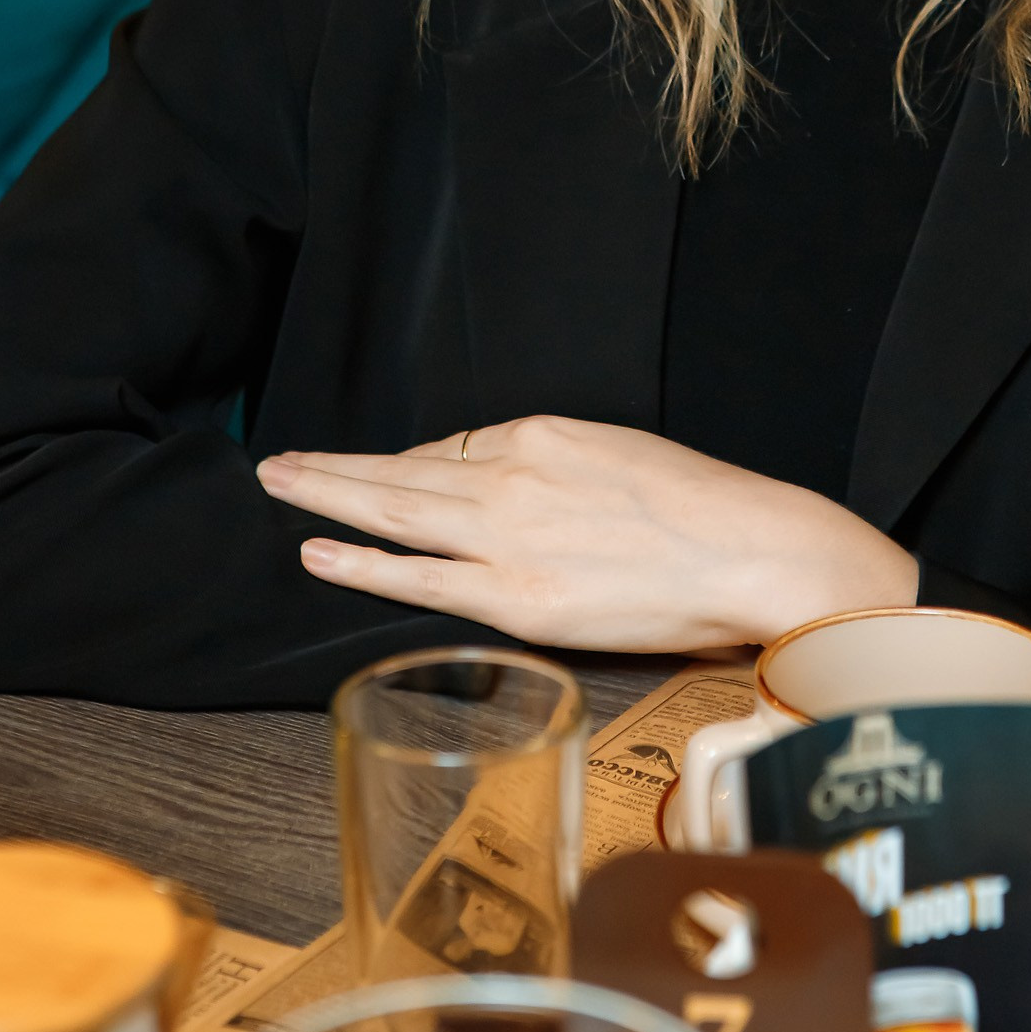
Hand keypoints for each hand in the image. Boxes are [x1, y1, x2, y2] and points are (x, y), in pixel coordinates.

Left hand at [255, 414, 918, 649]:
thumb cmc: (705, 509)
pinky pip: (417, 577)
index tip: (387, 474)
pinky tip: (319, 550)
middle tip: (279, 460)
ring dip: (327, 495)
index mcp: (543, 435)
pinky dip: (360, 562)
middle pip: (402, 470)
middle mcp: (513, 475)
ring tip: (280, 486)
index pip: (455, 449)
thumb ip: (560, 468)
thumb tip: (516, 486)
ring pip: (395, 510)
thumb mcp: (622, 455)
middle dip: (335, 464)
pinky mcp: (514, 596)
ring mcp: (507, 536)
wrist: (752, 549)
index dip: (412, 466)